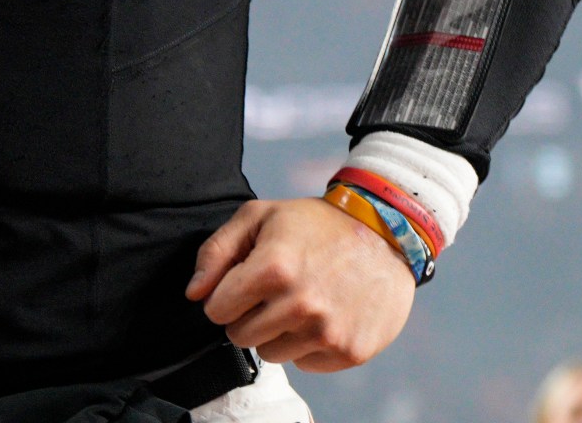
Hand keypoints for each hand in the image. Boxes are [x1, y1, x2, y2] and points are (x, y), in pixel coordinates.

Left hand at [184, 197, 415, 371]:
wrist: (387, 234)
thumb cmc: (315, 223)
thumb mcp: (259, 216)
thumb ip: (216, 252)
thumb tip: (194, 293)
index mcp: (272, 269)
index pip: (216, 311)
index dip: (225, 296)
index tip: (244, 284)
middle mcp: (300, 305)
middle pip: (240, 337)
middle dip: (248, 316)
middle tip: (274, 292)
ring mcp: (327, 332)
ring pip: (271, 354)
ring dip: (278, 332)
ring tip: (302, 301)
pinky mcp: (350, 351)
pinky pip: (306, 364)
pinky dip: (309, 344)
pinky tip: (325, 314)